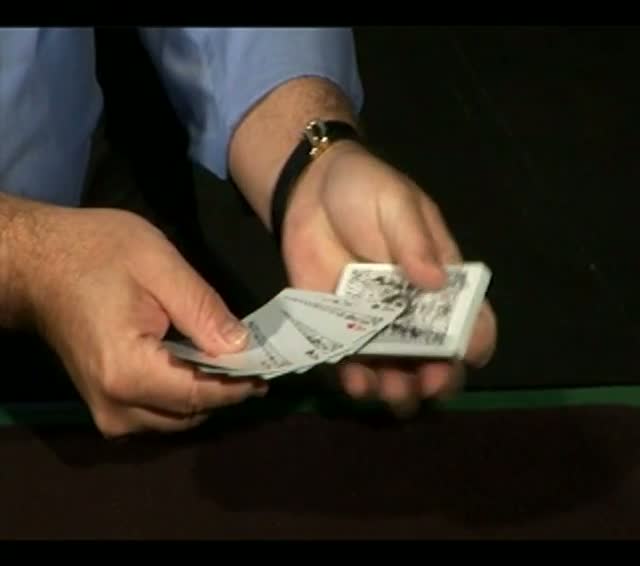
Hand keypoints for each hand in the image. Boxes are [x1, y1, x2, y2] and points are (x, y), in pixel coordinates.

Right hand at [23, 207, 265, 436]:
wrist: (37, 264)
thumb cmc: (93, 254)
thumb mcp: (158, 265)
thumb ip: (203, 310)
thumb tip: (243, 347)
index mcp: (127, 372)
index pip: (201, 395)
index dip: (239, 386)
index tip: (271, 372)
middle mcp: (115, 406)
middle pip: (191, 413)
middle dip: (226, 390)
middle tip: (256, 360)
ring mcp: (106, 412)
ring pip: (177, 418)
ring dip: (206, 394)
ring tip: (231, 361)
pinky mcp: (105, 404)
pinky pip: (158, 412)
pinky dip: (183, 393)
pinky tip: (198, 364)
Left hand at [280, 141, 496, 415]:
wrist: (309, 191)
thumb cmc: (364, 189)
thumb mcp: (396, 204)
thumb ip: (414, 241)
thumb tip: (435, 280)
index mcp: (438, 278)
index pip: (470, 317)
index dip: (474, 340)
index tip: (466, 356)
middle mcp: (410, 308)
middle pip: (435, 355)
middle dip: (436, 377)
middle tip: (426, 384)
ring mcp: (373, 321)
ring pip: (395, 368)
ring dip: (398, 389)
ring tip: (390, 391)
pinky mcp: (337, 325)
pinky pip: (350, 361)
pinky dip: (354, 379)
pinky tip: (354, 382)